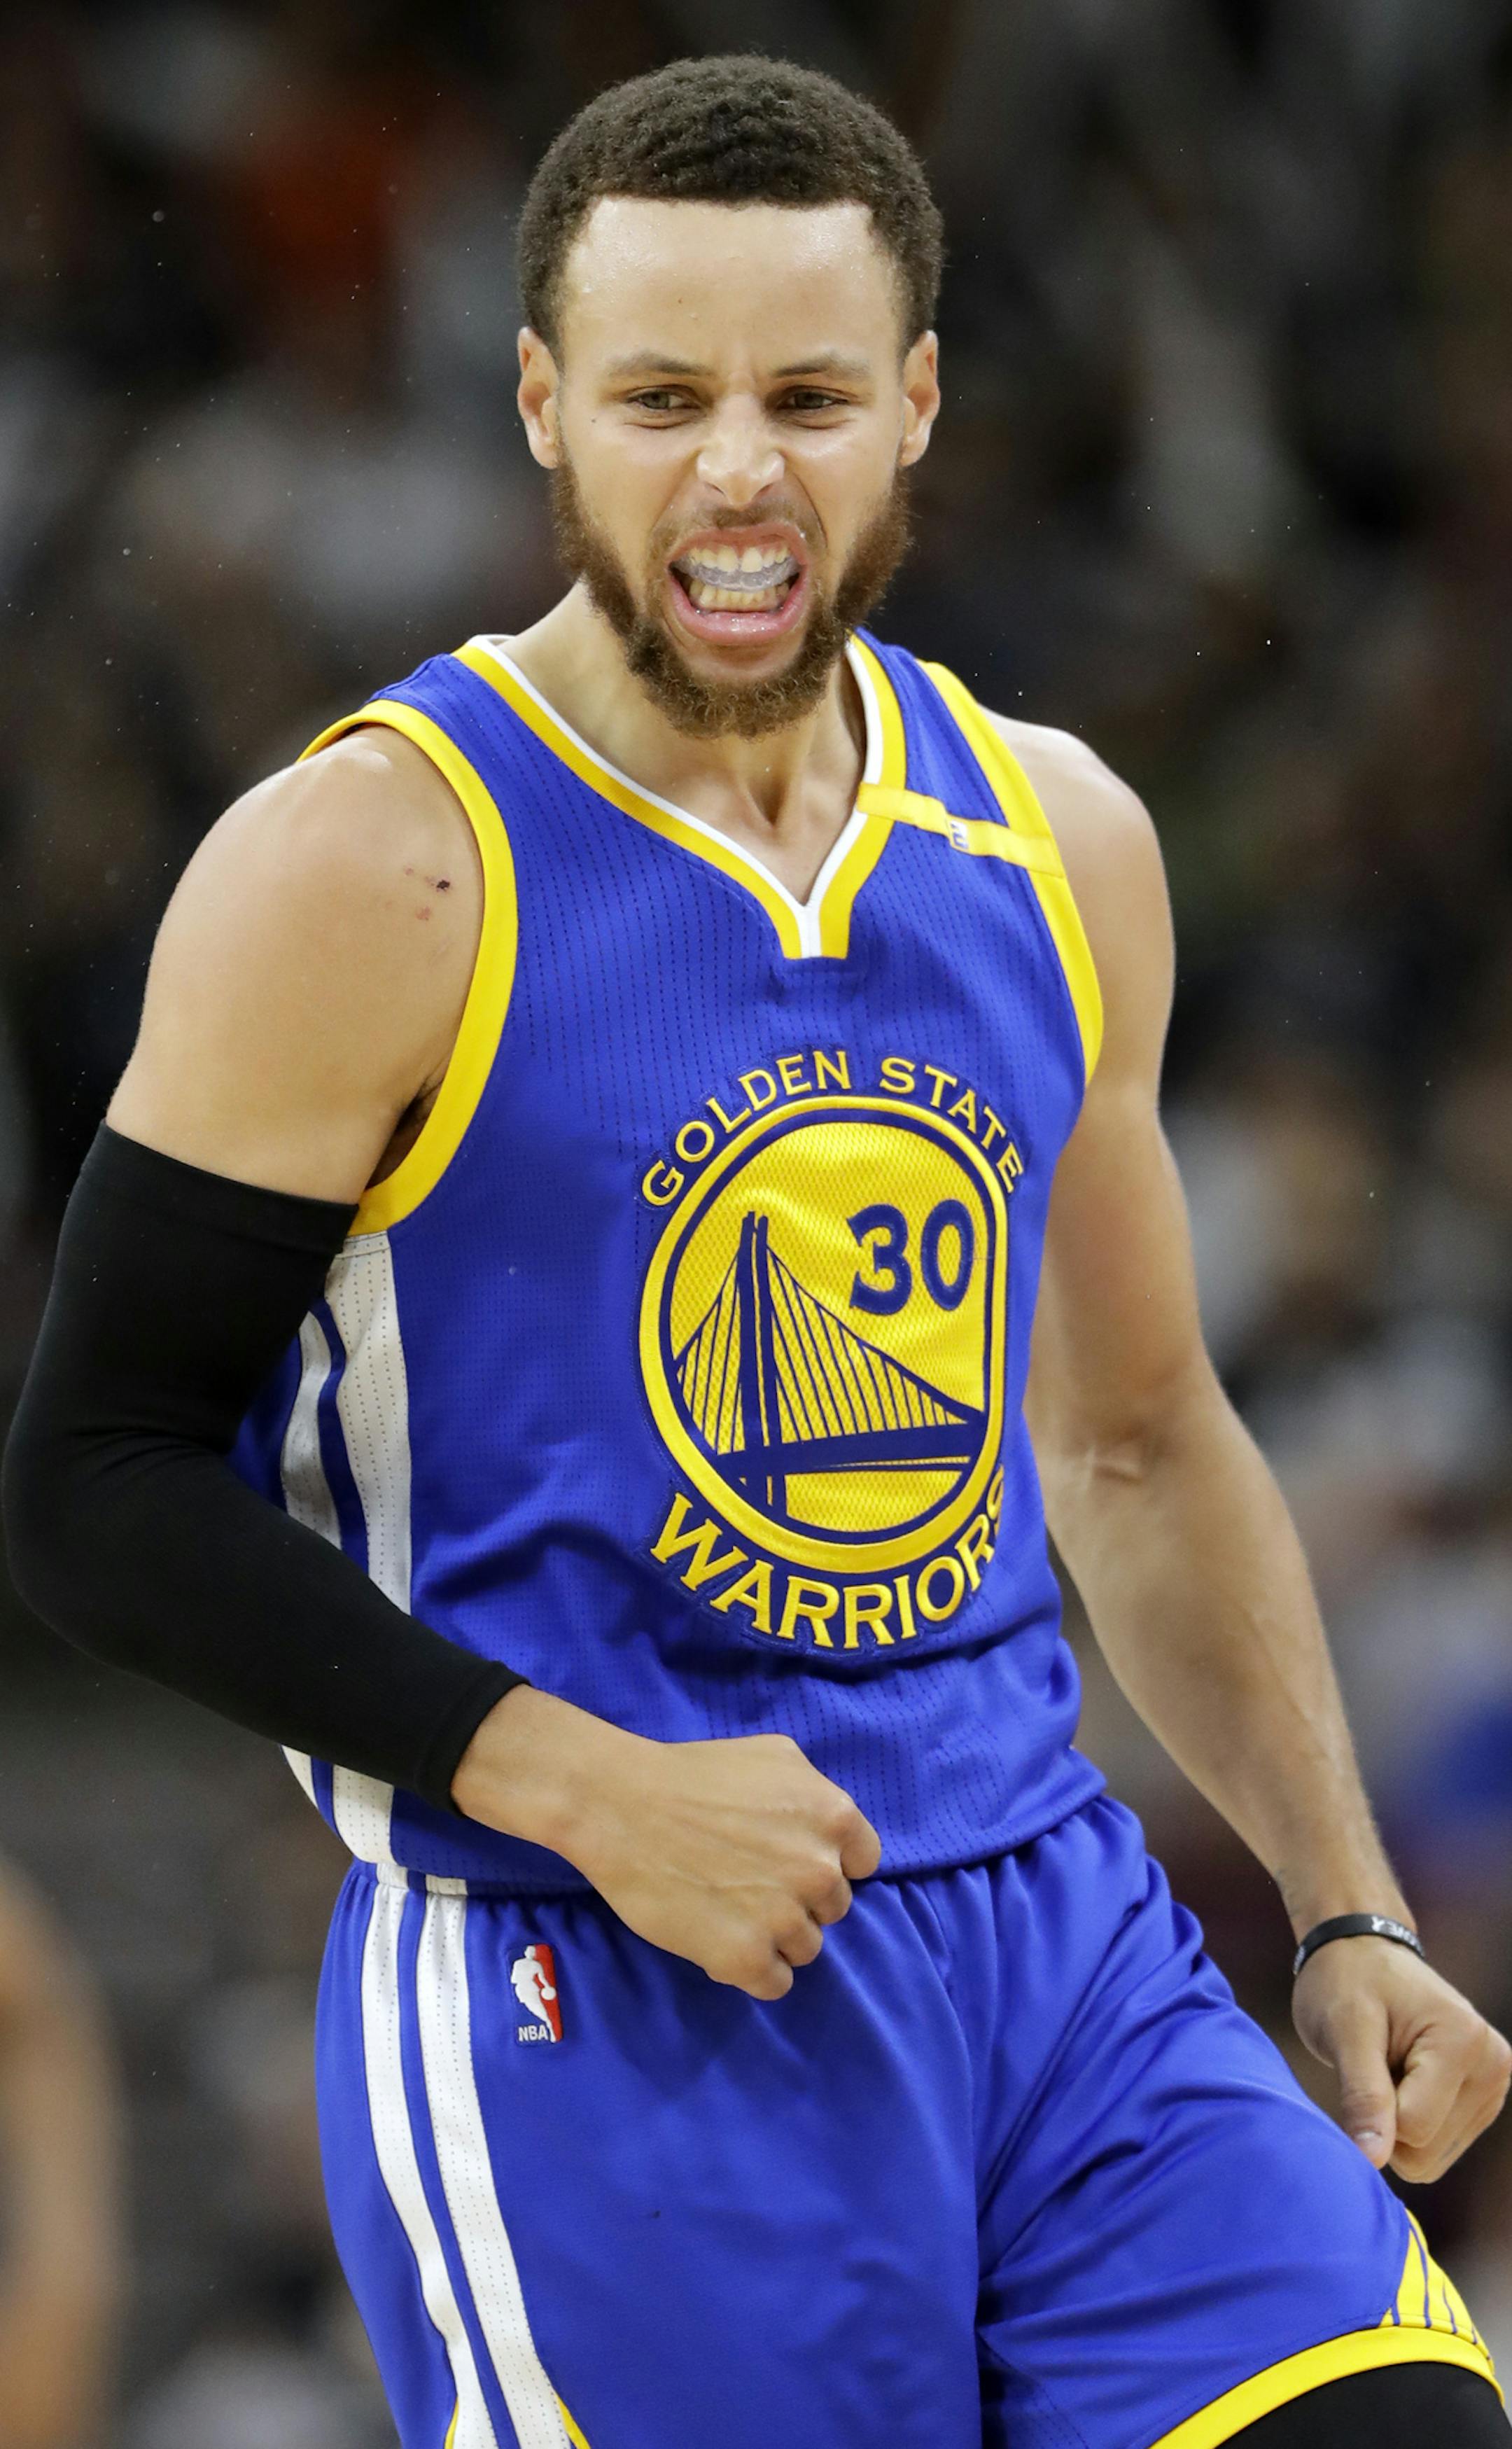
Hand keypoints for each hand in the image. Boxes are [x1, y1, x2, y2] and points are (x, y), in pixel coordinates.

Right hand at [453, 1688, 881, 1999]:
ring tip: (730, 1909)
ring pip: (806, 1948)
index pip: (862, 1862)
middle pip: (832, 1907)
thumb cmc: (693, 1773)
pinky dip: (754, 1970)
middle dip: (798, 1898)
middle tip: (749, 1880)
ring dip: (775, 1936)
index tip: (790, 1860)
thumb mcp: (775, 1755)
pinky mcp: (746, 1959)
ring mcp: (785, 1918)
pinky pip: (776, 1983)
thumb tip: (827, 1833)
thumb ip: (815, 1794)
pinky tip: (723, 1941)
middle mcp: (820, 1871)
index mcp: (834, 1818)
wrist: (621, 1806)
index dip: (827, 1861)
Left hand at [1293, 1935, 1511, 2182]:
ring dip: (1396, 2123)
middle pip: (1425, 2151)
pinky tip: (1401, 2079)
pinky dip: (1408, 2125)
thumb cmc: (1346, 1981)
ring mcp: (1493, 2087)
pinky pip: (1436, 2152)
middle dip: (1385, 2119)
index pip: (1414, 2128)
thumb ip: (1362, 2095)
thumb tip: (1373, 2160)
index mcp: (1464, 2040)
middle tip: (1373, 2063)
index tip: (1363, 2061)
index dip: (1372, 2108)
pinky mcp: (1482, 2103)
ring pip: (1431, 2159)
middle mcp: (1493, 2066)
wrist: (1363, 1953)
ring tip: (1387, 2067)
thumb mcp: (1345, 2029)